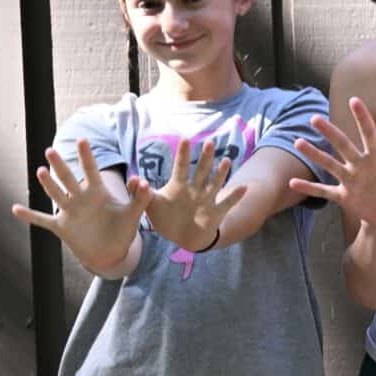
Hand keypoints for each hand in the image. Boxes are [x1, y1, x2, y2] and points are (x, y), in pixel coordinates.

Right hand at [11, 139, 148, 269]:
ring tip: (40, 171)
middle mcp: (81, 199)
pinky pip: (43, 220)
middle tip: (51, 150)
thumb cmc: (122, 231)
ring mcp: (69, 212)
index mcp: (98, 193)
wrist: (110, 253)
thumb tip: (144, 181)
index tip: (82, 139)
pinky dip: (30, 216)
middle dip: (61, 165)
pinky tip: (15, 209)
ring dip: (48, 184)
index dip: (87, 156)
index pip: (92, 170)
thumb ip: (139, 198)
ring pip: (56, 195)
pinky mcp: (61, 227)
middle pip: (68, 179)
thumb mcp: (133, 214)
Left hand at [134, 133, 239, 251]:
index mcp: (179, 187)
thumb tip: (132, 178)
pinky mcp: (216, 212)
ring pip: (215, 184)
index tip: (186, 139)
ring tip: (226, 161)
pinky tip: (244, 188)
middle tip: (209, 142)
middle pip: (202, 171)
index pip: (181, 167)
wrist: (183, 236)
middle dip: (205, 158)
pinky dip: (235, 196)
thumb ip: (142, 192)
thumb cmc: (167, 218)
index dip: (183, 154)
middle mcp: (195, 190)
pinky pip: (227, 203)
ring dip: (221, 173)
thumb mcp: (151, 205)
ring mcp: (207, 200)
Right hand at [287, 98, 375, 227]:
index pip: (369, 134)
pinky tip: (292, 183)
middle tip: (314, 117)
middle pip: (343, 145)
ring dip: (314, 155)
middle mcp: (360, 165)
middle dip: (330, 132)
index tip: (353, 100)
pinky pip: (324, 191)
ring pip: (330, 165)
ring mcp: (350, 180)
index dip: (363, 118)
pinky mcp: (344, 197)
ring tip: (298, 142)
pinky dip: (309, 188)